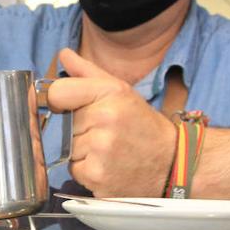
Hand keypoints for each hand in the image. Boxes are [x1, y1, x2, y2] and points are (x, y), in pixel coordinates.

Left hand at [45, 48, 176, 197]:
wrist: (171, 163)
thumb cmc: (142, 125)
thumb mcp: (120, 91)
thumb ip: (87, 72)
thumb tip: (63, 55)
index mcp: (108, 93)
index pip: (57, 92)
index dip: (57, 101)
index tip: (66, 107)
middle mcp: (104, 119)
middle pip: (62, 124)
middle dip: (76, 129)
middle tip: (103, 133)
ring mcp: (100, 149)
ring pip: (66, 148)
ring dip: (80, 151)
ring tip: (106, 150)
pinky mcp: (96, 175)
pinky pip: (73, 169)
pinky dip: (85, 169)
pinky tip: (106, 165)